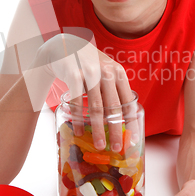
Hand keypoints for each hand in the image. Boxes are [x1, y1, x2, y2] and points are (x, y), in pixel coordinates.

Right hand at [34, 32, 135, 150]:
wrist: (62, 46)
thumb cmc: (86, 63)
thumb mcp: (105, 70)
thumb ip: (114, 88)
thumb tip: (123, 117)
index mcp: (118, 72)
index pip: (128, 102)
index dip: (131, 122)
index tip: (132, 139)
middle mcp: (107, 71)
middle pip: (114, 108)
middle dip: (116, 131)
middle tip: (116, 149)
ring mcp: (90, 72)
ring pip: (97, 107)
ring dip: (99, 129)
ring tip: (100, 145)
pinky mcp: (74, 74)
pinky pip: (78, 101)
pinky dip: (78, 118)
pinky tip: (80, 131)